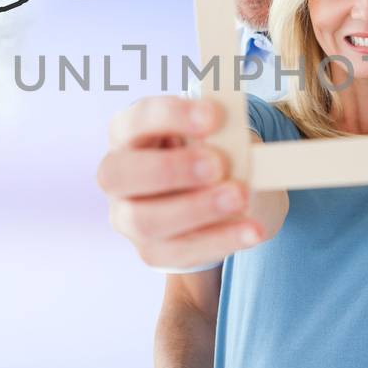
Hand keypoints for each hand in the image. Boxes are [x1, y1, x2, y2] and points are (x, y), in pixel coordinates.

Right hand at [96, 96, 261, 269]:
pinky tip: (252, 230)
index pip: (134, 121)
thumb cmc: (206, 150)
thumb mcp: (213, 134)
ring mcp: (127, 218)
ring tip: (240, 197)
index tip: (213, 116)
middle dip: (171, 168)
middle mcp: (115, 177)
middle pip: (119, 175)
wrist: (213, 194)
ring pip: (146, 221)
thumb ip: (218, 133)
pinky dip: (221, 240)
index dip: (171, 116)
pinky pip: (180, 251)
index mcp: (126, 135)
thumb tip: (234, 140)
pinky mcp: (151, 251)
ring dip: (197, 208)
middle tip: (218, 164)